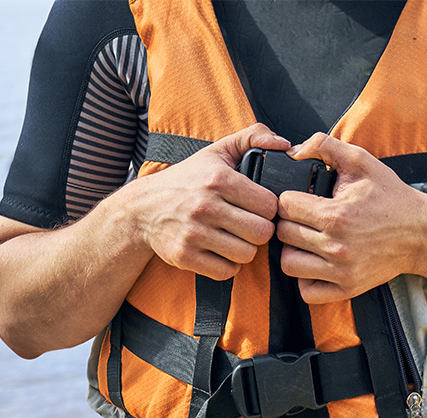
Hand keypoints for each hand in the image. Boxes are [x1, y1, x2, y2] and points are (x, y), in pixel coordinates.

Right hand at [126, 123, 290, 279]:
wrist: (141, 209)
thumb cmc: (186, 180)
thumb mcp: (216, 151)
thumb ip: (252, 137)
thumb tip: (285, 144)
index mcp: (218, 178)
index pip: (269, 205)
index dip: (269, 209)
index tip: (258, 209)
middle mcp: (205, 205)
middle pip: (261, 233)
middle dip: (260, 231)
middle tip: (249, 226)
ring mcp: (193, 233)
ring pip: (246, 254)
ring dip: (245, 250)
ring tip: (235, 239)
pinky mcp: (184, 256)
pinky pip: (225, 272)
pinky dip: (228, 266)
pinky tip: (221, 252)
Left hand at [277, 133, 425, 302]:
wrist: (422, 234)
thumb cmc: (391, 197)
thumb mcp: (362, 161)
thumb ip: (325, 145)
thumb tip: (293, 151)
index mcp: (336, 215)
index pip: (285, 207)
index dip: (289, 198)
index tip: (300, 199)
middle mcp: (336, 246)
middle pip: (284, 234)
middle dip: (290, 222)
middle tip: (304, 218)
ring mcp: (341, 271)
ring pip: (289, 264)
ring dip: (293, 250)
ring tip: (306, 240)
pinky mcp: (347, 288)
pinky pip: (307, 292)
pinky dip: (305, 279)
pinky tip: (315, 263)